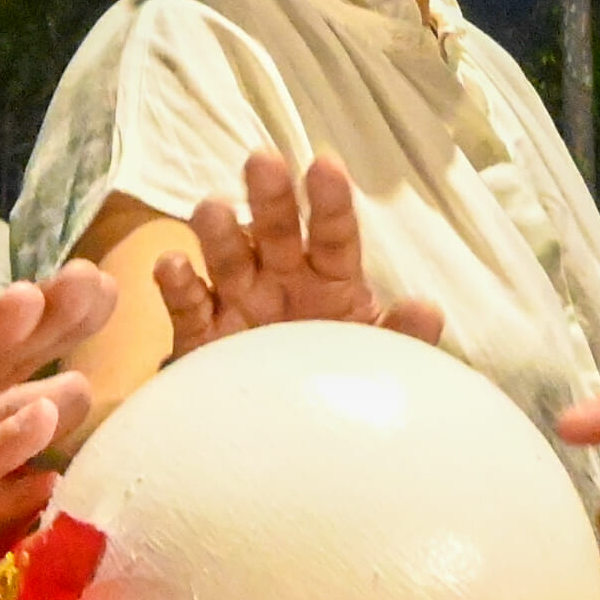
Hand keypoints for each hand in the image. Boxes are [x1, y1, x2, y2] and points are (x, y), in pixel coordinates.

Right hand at [152, 153, 445, 356]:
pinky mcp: (200, 335)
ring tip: (213, 209)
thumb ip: (399, 338)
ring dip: (219, 231)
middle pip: (276, 230)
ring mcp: (237, 302)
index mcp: (330, 280)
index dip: (330, 201)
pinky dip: (177, 285)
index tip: (325, 166)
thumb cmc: (335, 385)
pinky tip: (172, 266)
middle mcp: (281, 279)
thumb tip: (428, 309)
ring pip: (227, 256)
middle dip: (270, 196)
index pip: (335, 234)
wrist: (281, 438)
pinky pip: (188, 306)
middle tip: (263, 161)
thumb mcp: (374, 363)